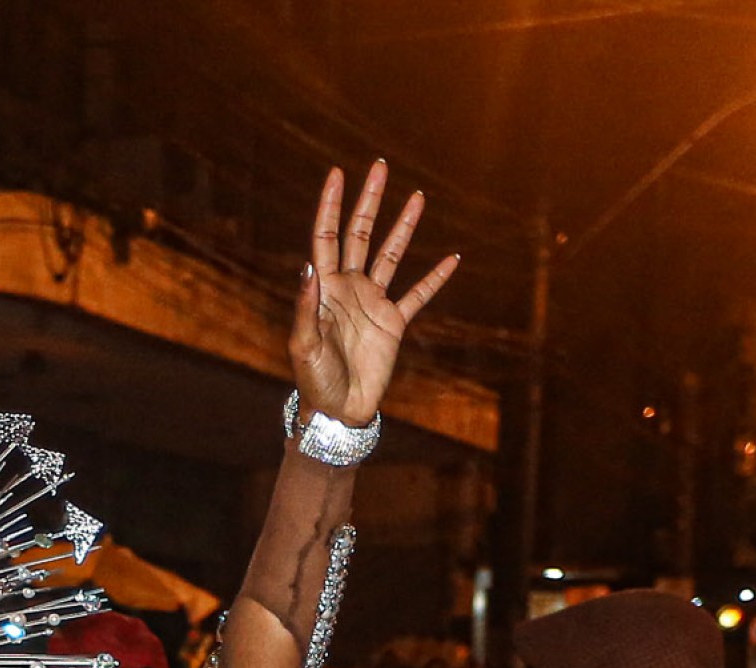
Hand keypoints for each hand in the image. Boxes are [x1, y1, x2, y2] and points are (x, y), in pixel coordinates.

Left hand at [289, 162, 459, 427]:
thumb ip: (306, 307)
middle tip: (380, 166)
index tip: (337, 174)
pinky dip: (435, 278)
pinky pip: (418, 295)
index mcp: (324, 289)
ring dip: (404, 227)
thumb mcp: (303, 346)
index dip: (331, 206)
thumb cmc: (314, 382)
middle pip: (361, 234)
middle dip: (369, 201)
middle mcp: (349, 288)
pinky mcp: (393, 324)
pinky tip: (452, 258)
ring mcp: (373, 303)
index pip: (326, 237)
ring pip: (391, 255)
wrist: (339, 413)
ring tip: (418, 197)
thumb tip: (309, 267)